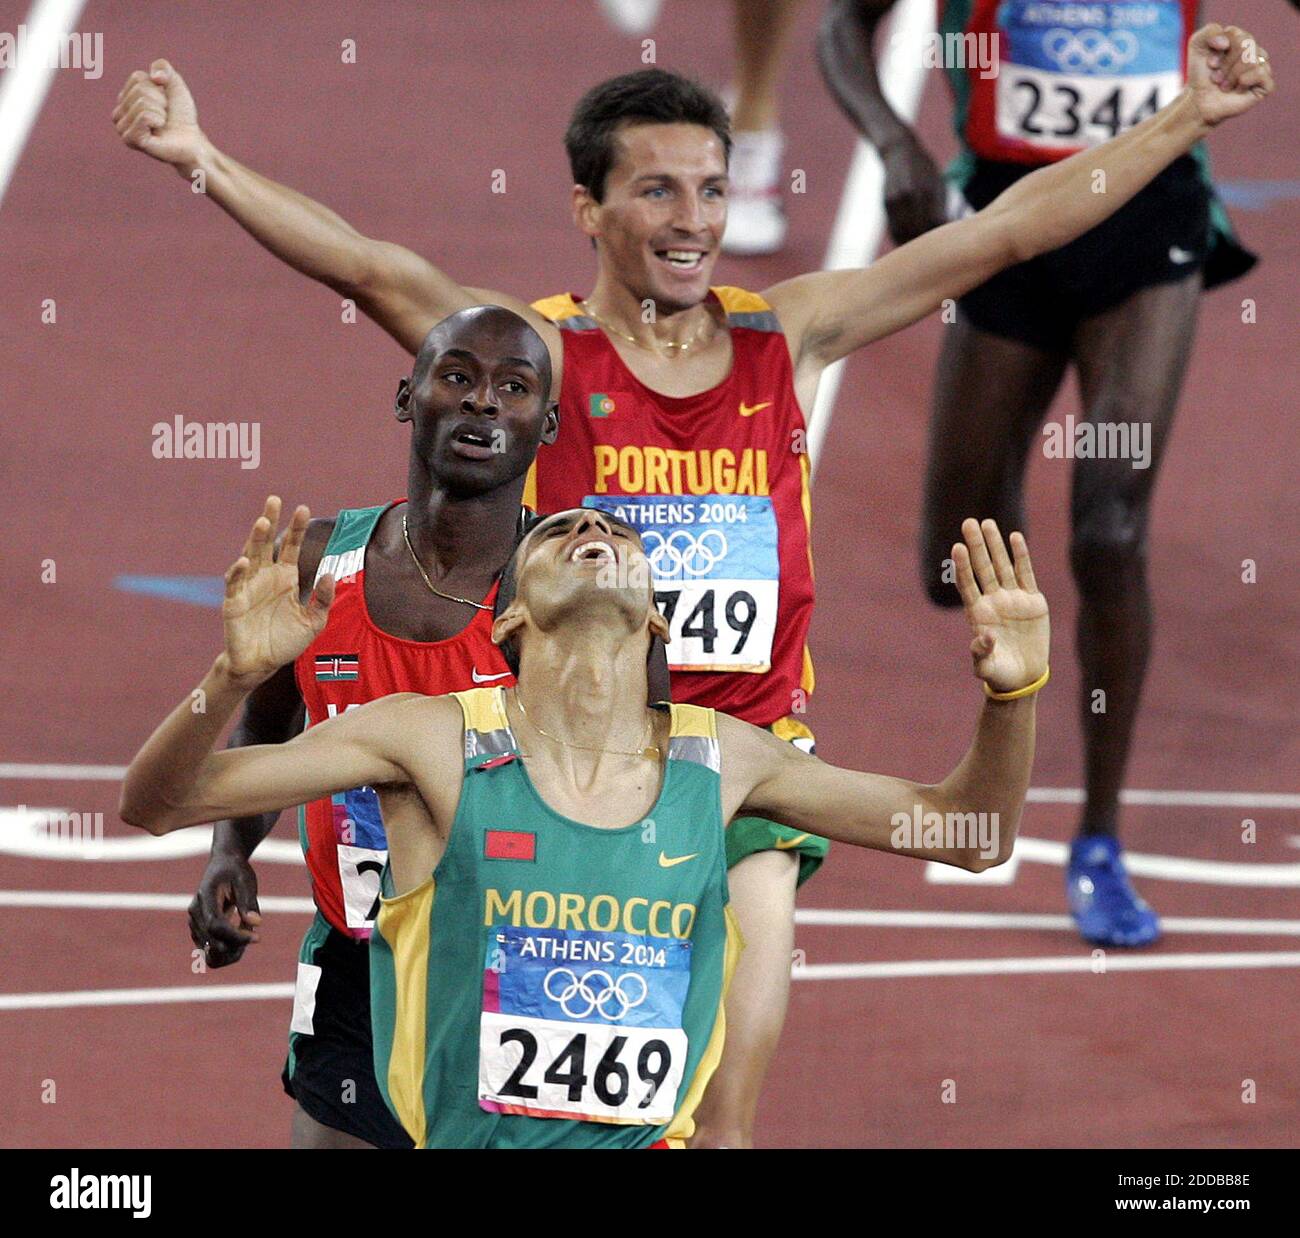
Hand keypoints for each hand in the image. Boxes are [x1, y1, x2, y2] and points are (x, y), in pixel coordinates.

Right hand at [111, 58, 204, 166]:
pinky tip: (159, 131)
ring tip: (162, 124)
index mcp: (124, 98)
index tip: (164, 103)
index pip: (137, 78)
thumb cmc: (181, 115)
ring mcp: (122, 128)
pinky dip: (158, 120)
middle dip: (160, 101)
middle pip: (139, 90)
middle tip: (165, 116)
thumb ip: (163, 67)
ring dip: (160, 112)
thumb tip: (155, 76)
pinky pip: (144, 116)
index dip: (157, 88)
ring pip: (141, 103)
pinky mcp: (131, 140)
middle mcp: (118, 113)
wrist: (192, 140)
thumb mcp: (174, 84)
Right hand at [188, 852, 261, 967]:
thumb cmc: (235, 870)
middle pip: (212, 941)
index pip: (216, 925)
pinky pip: (209, 949)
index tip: (257, 937)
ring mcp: (194, 923)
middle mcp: (195, 913)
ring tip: (250, 939)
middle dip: (235, 946)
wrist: (222, 864)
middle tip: (256, 938)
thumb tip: (256, 923)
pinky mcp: (198, 930)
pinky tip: (242, 944)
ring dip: (230, 953)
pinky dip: (226, 952)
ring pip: (209, 950)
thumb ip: (248, 902)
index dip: (236, 936)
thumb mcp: (245, 880)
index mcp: (205, 897)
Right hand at [221, 497, 333, 687]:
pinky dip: (238, 571)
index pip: (290, 546)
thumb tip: (330, 574)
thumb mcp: (314, 622)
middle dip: (270, 521)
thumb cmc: (286, 641)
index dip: (295, 528)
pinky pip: (235, 583)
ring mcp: (248, 586)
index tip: (301, 508)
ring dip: (254, 539)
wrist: (262, 665)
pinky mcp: (233, 602)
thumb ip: (323, 599)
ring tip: (262, 521)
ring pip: (250, 556)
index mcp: (285, 577)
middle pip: (267, 542)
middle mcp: (266, 576)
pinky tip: (245, 560)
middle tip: (275, 499)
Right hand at [881, 135, 946, 246]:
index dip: (941, 236)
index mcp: (929, 190)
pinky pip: (894, 228)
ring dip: (911, 245)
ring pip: (904, 233)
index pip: (936, 223)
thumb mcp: (938, 184)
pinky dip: (901, 238)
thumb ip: (941, 208)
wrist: (898, 150)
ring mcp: (896, 199)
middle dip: (927, 244)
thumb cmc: (924, 169)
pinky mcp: (886, 203)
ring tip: (920, 253)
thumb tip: (947, 234)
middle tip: (935, 253)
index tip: (947, 244)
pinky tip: (908, 243)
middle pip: (919, 230)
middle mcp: (912, 195)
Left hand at [952, 519, 1049, 693]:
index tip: (956, 547)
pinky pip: (1025, 574)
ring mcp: (1012, 598)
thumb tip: (983, 637)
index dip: (962, 566)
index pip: (967, 584)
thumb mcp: (986, 667)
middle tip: (968, 522)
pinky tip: (1015, 536)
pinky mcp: (1032, 601)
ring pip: (1002, 565)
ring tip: (987, 522)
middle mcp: (993, 601)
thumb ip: (981, 655)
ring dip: (995, 544)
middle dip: (976, 545)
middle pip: (982, 567)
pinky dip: (1021, 556)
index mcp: (978, 614)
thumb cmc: (999, 673)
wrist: (1022, 677)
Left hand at [1186, 24, 1273, 126]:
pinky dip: (1243, 82)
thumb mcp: (1197, 44)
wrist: (1198, 101)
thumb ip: (1210, 30)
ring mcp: (1263, 67)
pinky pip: (1260, 73)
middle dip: (1225, 64)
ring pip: (1251, 60)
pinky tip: (1237, 89)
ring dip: (1231, 75)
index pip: (1237, 34)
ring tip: (1223, 85)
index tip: (1210, 63)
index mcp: (1243, 39)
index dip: (1219, 49)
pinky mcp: (1266, 85)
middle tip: (1216, 77)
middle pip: (1246, 46)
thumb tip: (1226, 43)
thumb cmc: (1200, 74)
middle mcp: (1256, 51)